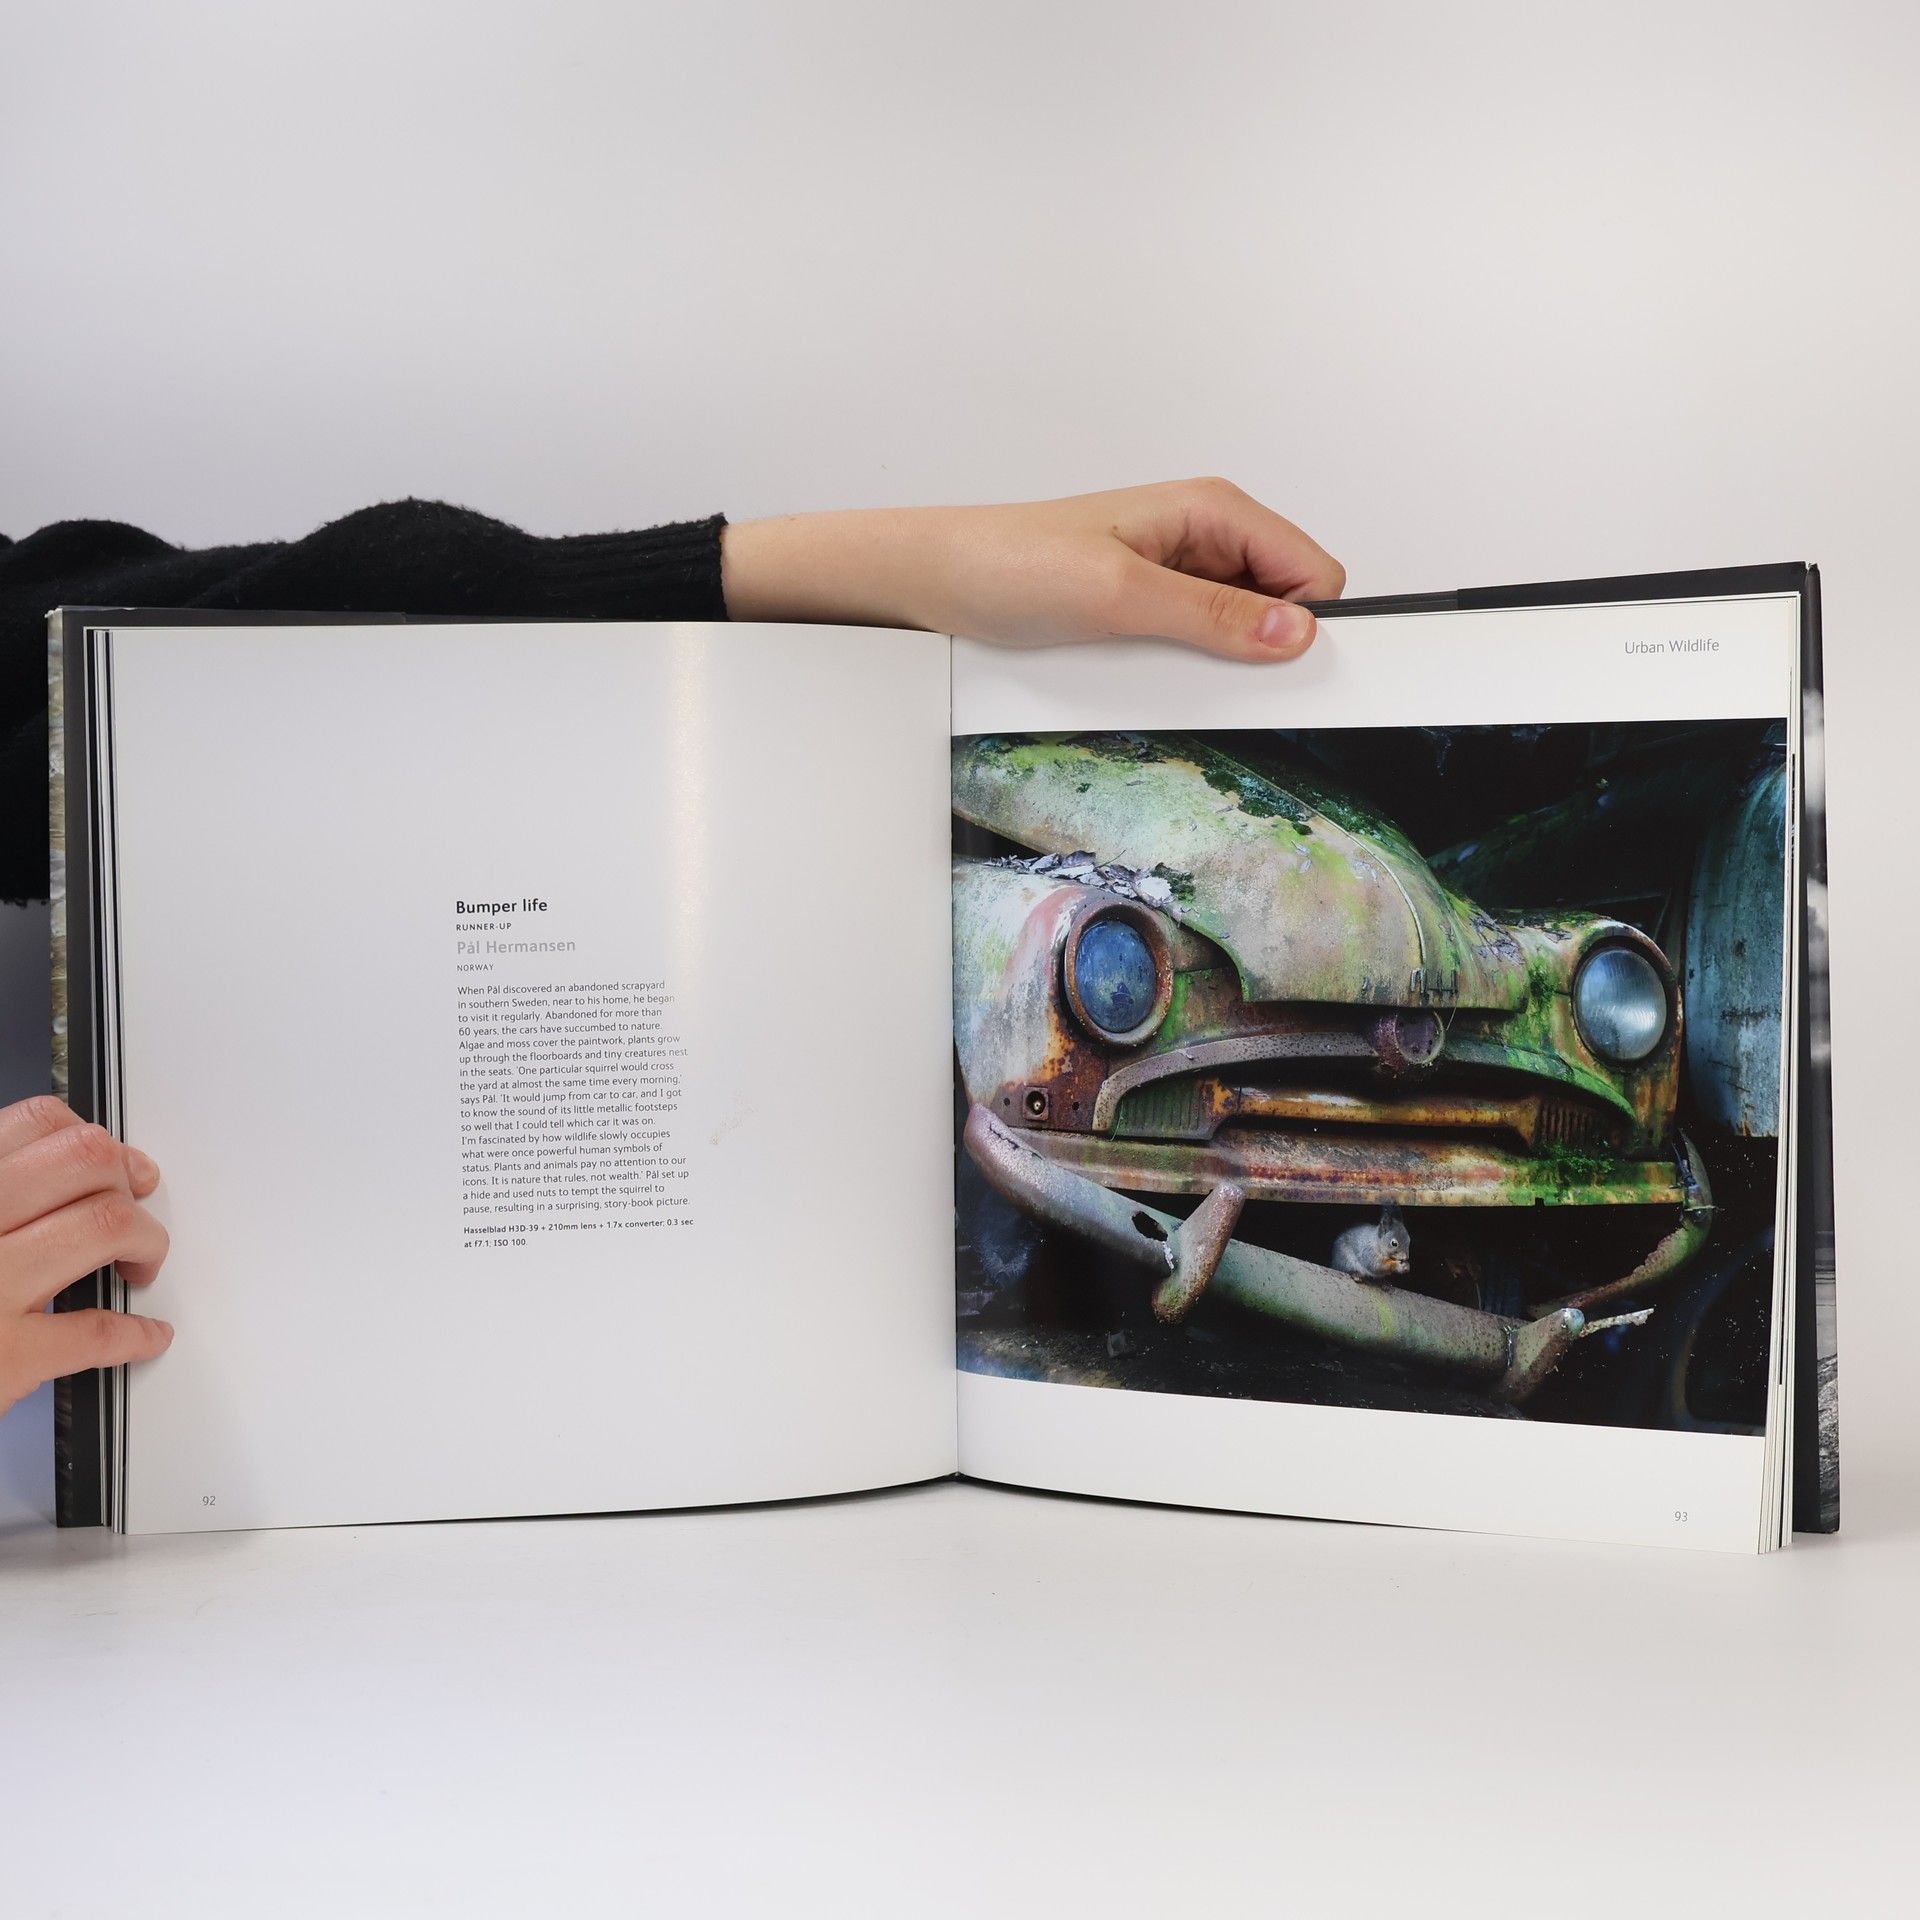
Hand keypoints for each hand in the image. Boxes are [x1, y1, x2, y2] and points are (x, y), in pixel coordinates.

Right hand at [0, 1096, 171, 1419]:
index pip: (37, 1123)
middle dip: (125, 1183)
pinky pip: (96, 1331)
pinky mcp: (5, 1357)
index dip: (93, 1141)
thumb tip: (66, 1168)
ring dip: (145, 1241)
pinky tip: (142, 1335)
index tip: (113, 1163)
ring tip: (137, 1264)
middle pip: (84, 1161)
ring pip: (104, 1224)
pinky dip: (136, 1333)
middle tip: (132, 1209)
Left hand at [721, 478, 1345, 661]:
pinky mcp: (1147, 603)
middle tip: (1206, 673)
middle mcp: (1201, 535)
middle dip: (1262, 646)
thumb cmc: (1008, 564)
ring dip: (1216, 659)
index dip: (1307, 625)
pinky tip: (1141, 667)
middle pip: (1284, 604)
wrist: (934, 579)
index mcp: (1211, 509)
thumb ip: (1210, 615)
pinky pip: (1196, 642)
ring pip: (1240, 628)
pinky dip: (1183, 664)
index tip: (1281, 670)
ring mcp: (1175, 571)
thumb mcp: (1117, 595)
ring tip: (1156, 663)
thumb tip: (1291, 632)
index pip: (1314, 572)